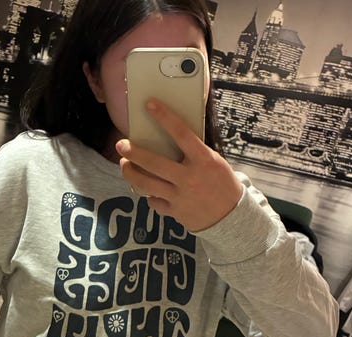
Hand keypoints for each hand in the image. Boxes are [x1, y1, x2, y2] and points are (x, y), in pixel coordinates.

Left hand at [117, 99, 242, 231]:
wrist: (231, 216)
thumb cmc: (221, 183)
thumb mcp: (214, 162)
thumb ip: (194, 152)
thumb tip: (169, 136)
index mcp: (204, 161)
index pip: (182, 134)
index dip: (165, 117)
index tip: (149, 105)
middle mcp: (190, 178)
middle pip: (154, 163)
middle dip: (133, 152)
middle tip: (121, 145)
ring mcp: (181, 197)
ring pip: (147, 184)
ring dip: (131, 173)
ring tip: (124, 165)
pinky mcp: (175, 212)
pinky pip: (153, 201)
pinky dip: (149, 195)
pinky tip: (148, 189)